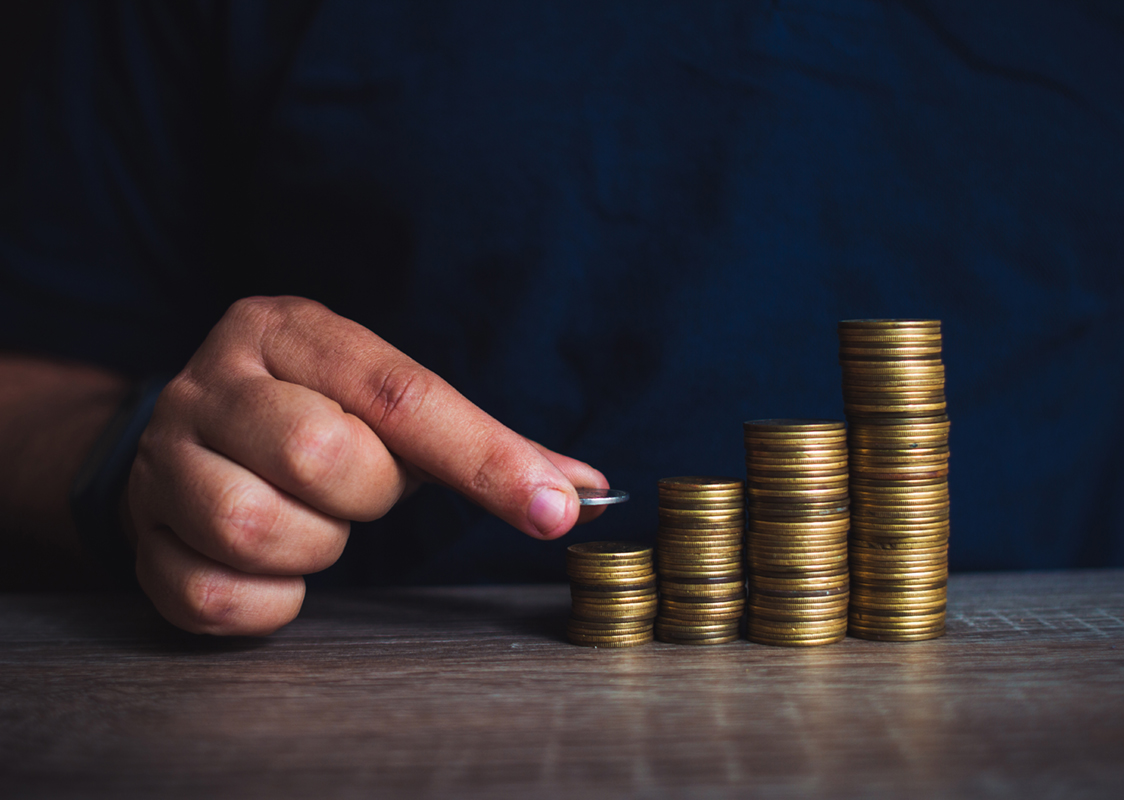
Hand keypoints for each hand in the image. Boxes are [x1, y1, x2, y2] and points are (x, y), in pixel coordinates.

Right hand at [125, 296, 607, 634]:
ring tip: (314, 521)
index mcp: (291, 332)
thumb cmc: (316, 418)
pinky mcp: (139, 533)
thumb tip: (585, 490)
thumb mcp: (393, 408)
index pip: (403, 393)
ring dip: (315, 547)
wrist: (188, 435)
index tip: (557, 510)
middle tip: (359, 490)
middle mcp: (216, 380)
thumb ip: (487, 446)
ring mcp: (165, 455)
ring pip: (256, 526)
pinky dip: (269, 602)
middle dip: (368, 496)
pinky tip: (276, 569)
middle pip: (322, 455)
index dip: (488, 459)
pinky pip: (215, 594)